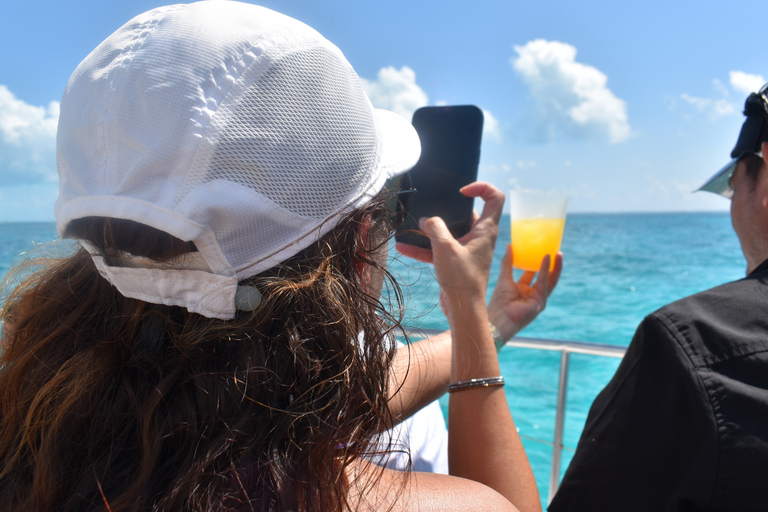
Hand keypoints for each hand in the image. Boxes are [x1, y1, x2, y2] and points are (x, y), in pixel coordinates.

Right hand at [396, 182, 502, 310]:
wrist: (462, 310)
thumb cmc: (462, 280)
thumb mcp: (445, 248)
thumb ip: (435, 228)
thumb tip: (426, 220)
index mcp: (485, 230)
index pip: (495, 198)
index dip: (482, 188)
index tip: (462, 191)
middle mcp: (479, 238)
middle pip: (467, 214)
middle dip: (447, 210)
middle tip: (432, 208)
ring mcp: (467, 250)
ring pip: (449, 232)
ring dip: (430, 231)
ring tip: (412, 227)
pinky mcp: (456, 262)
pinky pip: (439, 249)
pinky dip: (424, 248)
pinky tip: (403, 248)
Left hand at [487, 245, 561, 341]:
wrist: (499, 318)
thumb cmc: (499, 302)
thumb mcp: (504, 278)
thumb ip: (508, 263)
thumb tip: (510, 245)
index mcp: (521, 289)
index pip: (532, 274)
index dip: (536, 263)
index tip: (540, 250)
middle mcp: (531, 294)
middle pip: (545, 277)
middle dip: (551, 265)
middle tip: (554, 251)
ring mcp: (537, 299)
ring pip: (549, 280)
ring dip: (555, 267)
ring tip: (558, 253)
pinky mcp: (541, 302)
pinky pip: (545, 283)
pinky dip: (546, 271)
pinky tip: (547, 260)